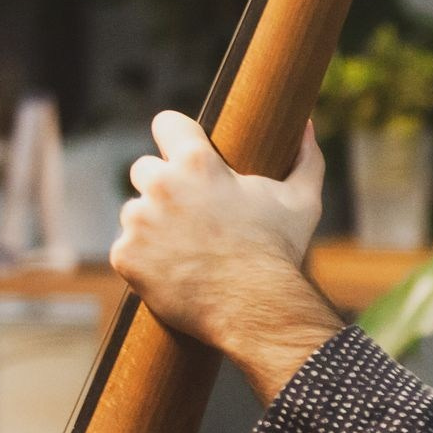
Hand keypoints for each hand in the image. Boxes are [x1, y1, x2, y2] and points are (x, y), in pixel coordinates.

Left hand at [112, 111, 326, 357]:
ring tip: (183, 247)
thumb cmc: (279, 251)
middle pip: (144, 169)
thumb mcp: (301, 200)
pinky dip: (142, 259)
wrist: (257, 308)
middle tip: (189, 212)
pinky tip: (170, 270)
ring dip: (150, 224)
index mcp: (197, 163)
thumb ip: (305, 157)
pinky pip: (125, 249)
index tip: (181, 150)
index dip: (174, 135)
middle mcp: (161, 185)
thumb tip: (307, 126)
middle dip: (162, 185)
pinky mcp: (125, 256)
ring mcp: (138, 222)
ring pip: (133, 211)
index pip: (166, 123)